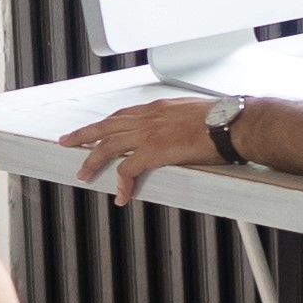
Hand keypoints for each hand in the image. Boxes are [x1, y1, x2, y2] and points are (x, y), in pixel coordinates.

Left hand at [61, 95, 219, 204]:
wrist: (235, 123)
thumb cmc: (225, 118)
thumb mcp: (195, 111)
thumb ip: (181, 119)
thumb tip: (184, 128)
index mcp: (159, 107)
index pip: (124, 114)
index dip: (106, 123)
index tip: (96, 129)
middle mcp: (149, 117)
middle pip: (107, 126)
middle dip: (84, 134)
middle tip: (66, 141)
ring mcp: (149, 133)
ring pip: (108, 146)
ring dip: (92, 160)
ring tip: (82, 174)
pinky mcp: (155, 151)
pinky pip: (128, 170)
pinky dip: (122, 184)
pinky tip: (121, 196)